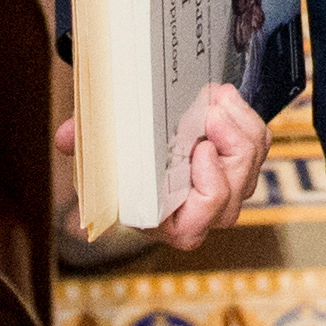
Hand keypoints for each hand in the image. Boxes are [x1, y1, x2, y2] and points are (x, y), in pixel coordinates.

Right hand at [49, 84, 268, 252]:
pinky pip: (259, 145)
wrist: (152, 138)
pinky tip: (225, 99)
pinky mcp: (244, 164)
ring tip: (217, 100)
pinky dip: (246, 118)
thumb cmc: (127, 155)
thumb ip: (86, 143)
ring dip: (240, 129)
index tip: (200, 151)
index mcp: (164, 220)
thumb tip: (66, 137)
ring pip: (250, 167)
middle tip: (211, 115)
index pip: (195, 226)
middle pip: (232, 194)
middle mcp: (201, 214)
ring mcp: (228, 190)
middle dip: (230, 150)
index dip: (208, 191)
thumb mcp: (103, 151)